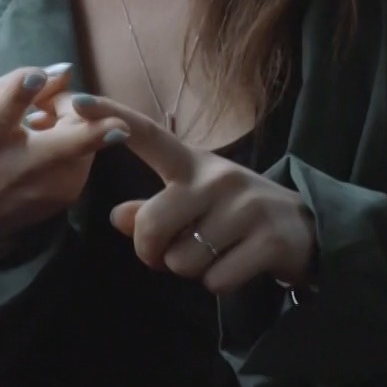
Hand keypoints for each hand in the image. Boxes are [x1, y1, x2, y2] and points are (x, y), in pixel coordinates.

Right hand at [0, 66, 129, 252]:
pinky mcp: (64, 199)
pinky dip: (77, 145)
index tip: (37, 79)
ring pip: (87, 142)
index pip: (3, 112)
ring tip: (46, 124)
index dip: (21, 92)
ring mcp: (46, 188)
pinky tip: (51, 146)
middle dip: (99, 129)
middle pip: (69, 143)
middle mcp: (19, 166)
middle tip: (107, 117)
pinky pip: (85, 158)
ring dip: (78, 124)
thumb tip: (64, 72)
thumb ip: (14, 83)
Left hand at [70, 94, 316, 294]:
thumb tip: (117, 217)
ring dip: (192, 271)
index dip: (113, 117)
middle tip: (173, 254)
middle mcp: (218, 177)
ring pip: (182, 261)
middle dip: (153, 253)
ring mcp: (246, 206)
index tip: (77, 102)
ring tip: (218, 252)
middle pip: (152, 226)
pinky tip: (240, 266)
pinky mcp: (269, 240)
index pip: (149, 135)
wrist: (309, 231)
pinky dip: (221, 284)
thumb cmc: (238, 216)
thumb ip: (154, 211)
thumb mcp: (197, 205)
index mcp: (194, 164)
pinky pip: (215, 281)